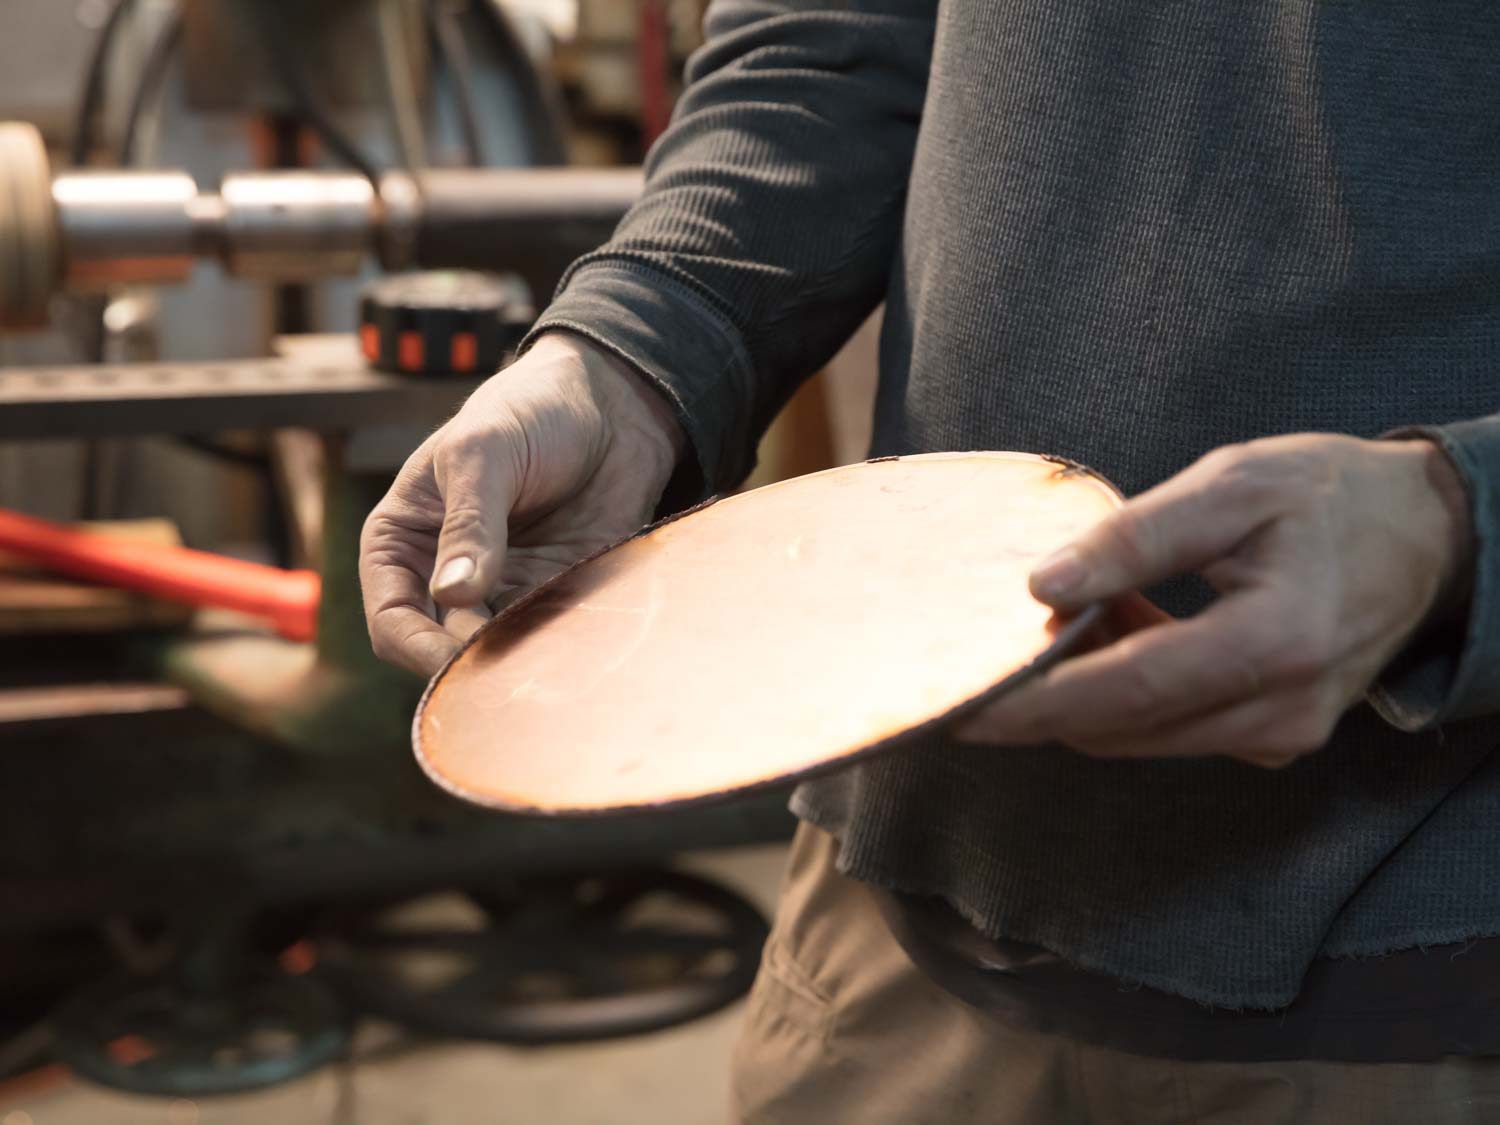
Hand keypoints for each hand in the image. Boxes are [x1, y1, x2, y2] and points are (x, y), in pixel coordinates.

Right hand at [359, 332, 684, 676]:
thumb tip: (453, 594)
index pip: (392, 621)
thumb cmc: (527, 411)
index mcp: (401, 542)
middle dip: (475, 660)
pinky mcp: (557, 592)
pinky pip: (553, 635)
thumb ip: (469, 524)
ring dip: (522, 657)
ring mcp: (504, 588)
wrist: (609, 402)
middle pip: (444, 649)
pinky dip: (563, 642)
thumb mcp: (483, 454)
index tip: (459, 657)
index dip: (418, 649)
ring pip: (501, 653)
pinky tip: (582, 631)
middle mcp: (446, 576)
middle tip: (514, 655)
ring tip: (551, 645)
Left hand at [957, 434, 1472, 766]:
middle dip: (1042, 699)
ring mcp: (1281, 736)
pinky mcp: (1273, 740)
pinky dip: (1126, 693)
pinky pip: (1170, 730)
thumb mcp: (1232, 487)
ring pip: (1138, 735)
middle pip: (1119, 728)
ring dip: (1084, 690)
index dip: (1032, 704)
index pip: (1122, 691)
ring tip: (1073, 615)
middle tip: (987, 648)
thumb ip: (1135, 537)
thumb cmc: (1329, 496)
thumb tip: (1042, 584)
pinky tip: (1121, 630)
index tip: (959, 708)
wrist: (1428, 535)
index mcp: (1273, 643)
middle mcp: (1279, 711)